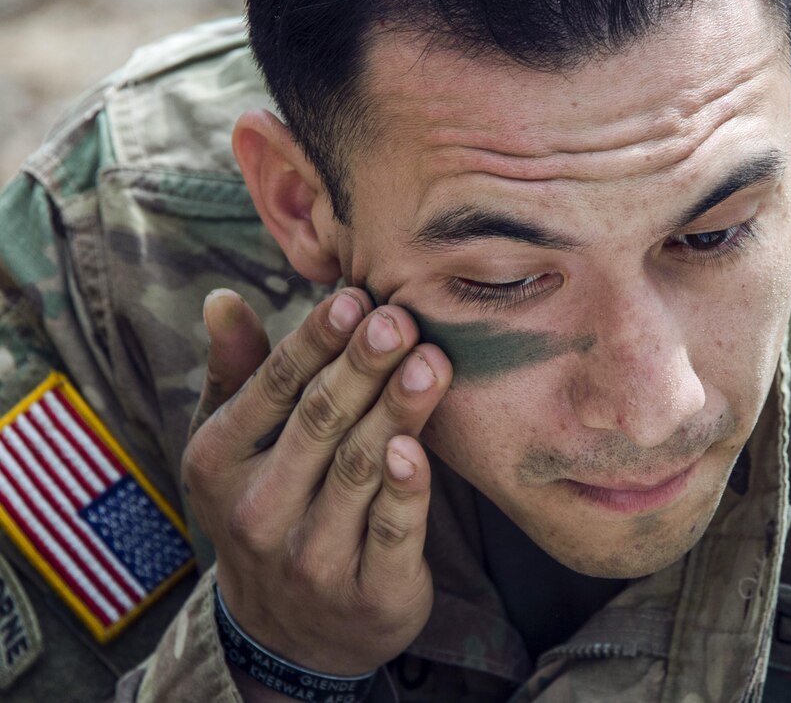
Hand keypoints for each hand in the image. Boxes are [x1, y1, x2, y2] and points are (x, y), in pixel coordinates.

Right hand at [183, 287, 451, 678]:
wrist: (289, 633)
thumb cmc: (268, 506)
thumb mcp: (234, 447)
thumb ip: (237, 373)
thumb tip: (222, 299)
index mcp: (219, 463)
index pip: (273, 389)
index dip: (315, 341)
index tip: (356, 298)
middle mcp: (257, 512)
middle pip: (319, 423)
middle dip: (362, 366)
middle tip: (400, 319)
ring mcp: (310, 558)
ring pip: (359, 469)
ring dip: (397, 409)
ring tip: (431, 361)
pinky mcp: (368, 592)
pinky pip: (391, 531)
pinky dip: (406, 488)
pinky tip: (418, 444)